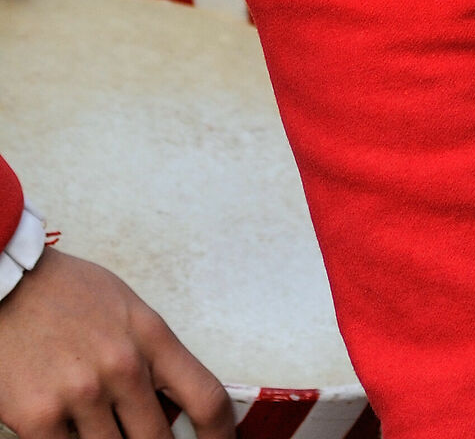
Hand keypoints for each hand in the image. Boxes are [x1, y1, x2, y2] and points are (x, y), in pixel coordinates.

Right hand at [0, 248, 232, 438]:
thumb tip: (172, 406)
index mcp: (150, 336)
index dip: (221, 435)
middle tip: (150, 438)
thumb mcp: (127, 310)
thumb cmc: (67, 294)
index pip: (206, 397)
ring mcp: (80, 395)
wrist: (8, 284)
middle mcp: (122, 367)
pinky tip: (70, 433)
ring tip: (102, 426)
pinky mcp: (39, 418)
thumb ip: (152, 356)